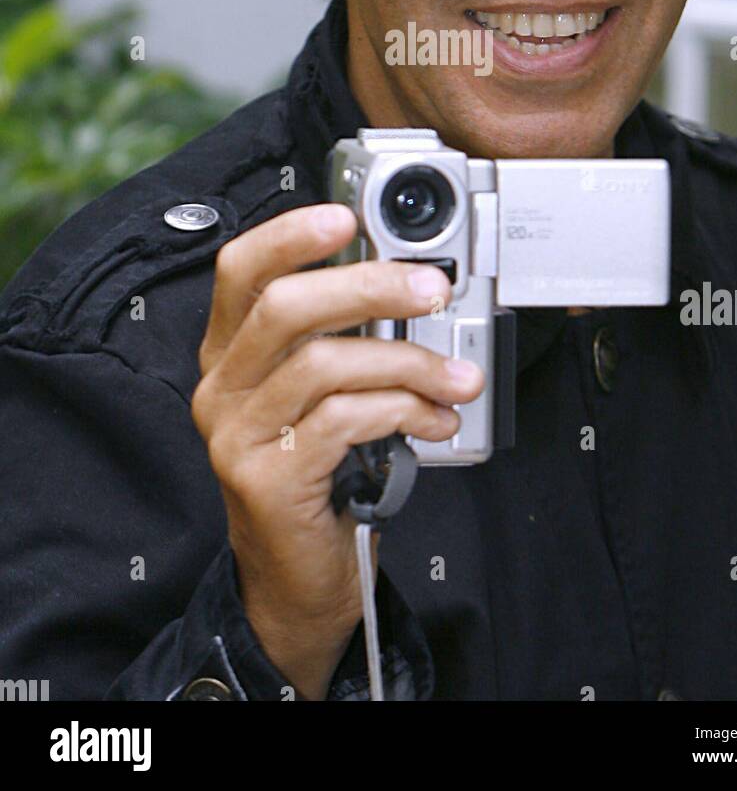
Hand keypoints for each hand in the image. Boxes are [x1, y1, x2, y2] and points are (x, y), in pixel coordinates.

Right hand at [191, 203, 484, 698]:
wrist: (297, 578)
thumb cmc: (320, 472)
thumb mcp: (321, 395)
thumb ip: (343, 339)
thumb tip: (410, 283)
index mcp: (231, 352)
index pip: (240, 270)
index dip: (289, 235)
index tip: (346, 216)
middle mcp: (221, 387)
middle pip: (285, 307)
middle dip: (370, 286)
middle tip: (432, 288)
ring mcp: (235, 435)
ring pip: (324, 365)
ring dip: (408, 363)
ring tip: (457, 378)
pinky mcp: (265, 480)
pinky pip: (343, 421)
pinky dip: (403, 411)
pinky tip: (435, 420)